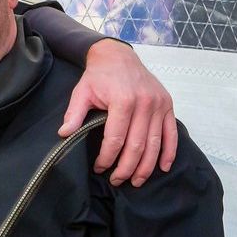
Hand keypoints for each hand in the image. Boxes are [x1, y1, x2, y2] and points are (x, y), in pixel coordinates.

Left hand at [58, 39, 176, 186]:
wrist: (118, 56)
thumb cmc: (99, 76)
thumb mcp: (81, 92)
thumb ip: (74, 114)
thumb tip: (64, 134)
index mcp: (123, 101)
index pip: (116, 138)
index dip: (107, 157)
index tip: (99, 168)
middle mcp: (145, 103)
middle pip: (137, 146)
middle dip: (126, 168)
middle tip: (117, 181)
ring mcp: (159, 105)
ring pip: (155, 144)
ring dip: (146, 167)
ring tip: (135, 181)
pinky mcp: (168, 105)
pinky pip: (172, 134)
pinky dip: (168, 152)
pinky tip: (162, 167)